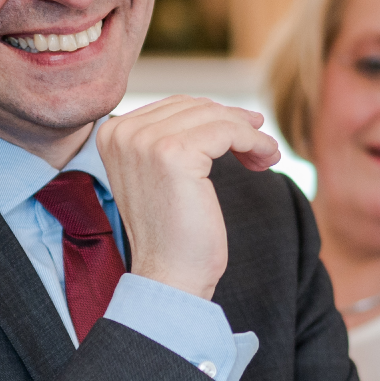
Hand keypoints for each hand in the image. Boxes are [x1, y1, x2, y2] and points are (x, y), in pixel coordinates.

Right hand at [97, 96, 282, 299]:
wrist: (169, 274)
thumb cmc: (172, 232)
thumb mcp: (160, 174)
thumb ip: (171, 138)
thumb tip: (220, 109)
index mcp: (113, 133)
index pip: (175, 106)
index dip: (214, 117)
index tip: (243, 137)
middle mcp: (122, 132)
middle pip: (195, 107)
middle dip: (233, 123)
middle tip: (260, 146)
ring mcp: (146, 142)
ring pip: (215, 117)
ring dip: (250, 134)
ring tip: (266, 156)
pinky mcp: (174, 154)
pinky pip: (228, 131)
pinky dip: (254, 141)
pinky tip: (265, 159)